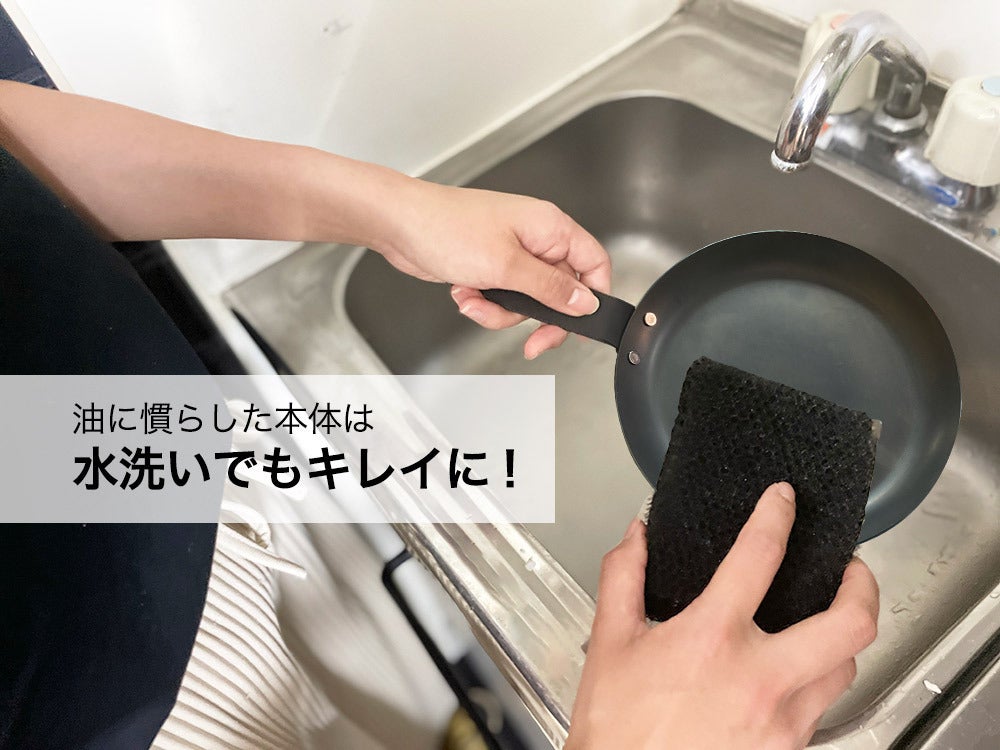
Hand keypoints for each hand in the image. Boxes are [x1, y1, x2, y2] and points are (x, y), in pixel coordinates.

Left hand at [376, 181, 610, 359]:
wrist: (399, 225)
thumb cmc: (445, 228)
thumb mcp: (506, 267)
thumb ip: (550, 288)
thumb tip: (585, 302)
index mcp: (550, 227)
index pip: (594, 263)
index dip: (593, 297)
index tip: (581, 325)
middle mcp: (536, 239)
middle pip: (560, 291)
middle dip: (538, 317)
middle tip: (532, 341)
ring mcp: (512, 252)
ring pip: (527, 301)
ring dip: (500, 311)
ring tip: (474, 300)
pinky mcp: (491, 265)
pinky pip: (502, 298)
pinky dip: (484, 303)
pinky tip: (464, 292)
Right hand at [566, 482, 879, 749]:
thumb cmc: (618, 731)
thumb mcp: (610, 643)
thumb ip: (623, 578)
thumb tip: (635, 536)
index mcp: (713, 638)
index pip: (760, 556)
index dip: (777, 515)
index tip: (783, 500)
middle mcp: (760, 678)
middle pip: (850, 624)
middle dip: (863, 585)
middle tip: (853, 569)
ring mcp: (783, 722)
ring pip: (846, 669)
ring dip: (843, 638)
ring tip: (828, 622)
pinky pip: (821, 708)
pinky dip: (816, 683)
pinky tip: (791, 675)